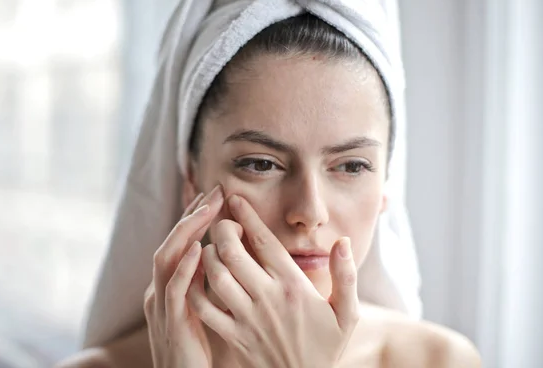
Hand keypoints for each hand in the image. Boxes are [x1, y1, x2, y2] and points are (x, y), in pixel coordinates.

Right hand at [143, 186, 223, 367]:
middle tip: (215, 190)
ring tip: (208, 209)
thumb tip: (218, 255)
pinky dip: (185, 268)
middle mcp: (159, 291)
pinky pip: (174, 291)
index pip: (179, 242)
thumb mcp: (199, 310)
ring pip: (167, 259)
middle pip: (171, 242)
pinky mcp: (171, 324)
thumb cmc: (195, 351)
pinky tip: (199, 250)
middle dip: (192, 215)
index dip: (194, 217)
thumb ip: (203, 284)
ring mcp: (161, 306)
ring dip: (188, 231)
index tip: (214, 196)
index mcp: (167, 287)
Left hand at [188, 194, 358, 367]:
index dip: (247, 216)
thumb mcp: (347, 313)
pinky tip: (197, 275)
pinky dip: (195, 287)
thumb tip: (342, 242)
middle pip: (232, 253)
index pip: (264, 242)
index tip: (234, 198)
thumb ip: (346, 276)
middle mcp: (267, 298)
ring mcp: (246, 318)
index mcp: (293, 287)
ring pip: (216, 276)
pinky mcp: (232, 335)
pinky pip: (204, 308)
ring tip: (210, 246)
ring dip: (207, 255)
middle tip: (222, 222)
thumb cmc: (326, 346)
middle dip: (222, 230)